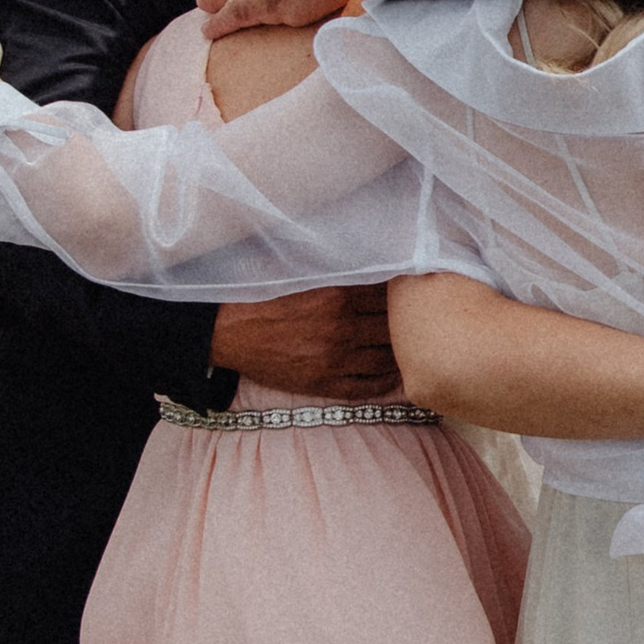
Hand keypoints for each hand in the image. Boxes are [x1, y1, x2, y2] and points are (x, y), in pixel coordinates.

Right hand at [210, 287, 403, 399]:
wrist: (228, 332)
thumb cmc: (264, 297)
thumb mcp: (302, 273)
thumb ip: (339, 268)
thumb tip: (373, 257)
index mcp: (337, 294)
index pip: (390, 294)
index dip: (402, 294)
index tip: (411, 294)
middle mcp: (341, 327)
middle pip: (393, 326)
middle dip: (406, 322)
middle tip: (416, 320)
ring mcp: (335, 359)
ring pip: (387, 358)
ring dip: (400, 352)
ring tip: (410, 346)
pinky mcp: (325, 384)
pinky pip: (369, 386)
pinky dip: (387, 381)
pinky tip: (393, 372)